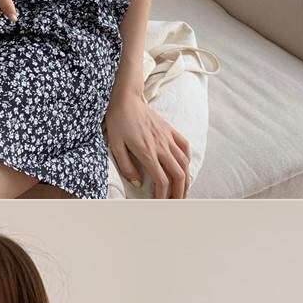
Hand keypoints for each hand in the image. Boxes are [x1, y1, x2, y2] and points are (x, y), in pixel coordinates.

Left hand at [105, 75, 190, 196]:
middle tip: (176, 204)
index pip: (161, 180)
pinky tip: (184, 168)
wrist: (127, 99)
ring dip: (186, 180)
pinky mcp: (170, 131)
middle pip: (178, 175)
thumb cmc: (118, 121)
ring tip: (183, 191)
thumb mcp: (115, 146)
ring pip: (184, 163)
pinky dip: (187, 160)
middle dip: (179, 193)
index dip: (162, 195)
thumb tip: (138, 183)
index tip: (159, 203)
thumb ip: (127, 166)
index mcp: (147, 152)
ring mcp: (168, 138)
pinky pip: (184, 147)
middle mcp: (161, 146)